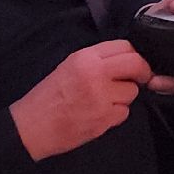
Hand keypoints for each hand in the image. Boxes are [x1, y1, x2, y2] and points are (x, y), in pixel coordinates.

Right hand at [9, 41, 153, 161]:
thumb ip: (97, 60)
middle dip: (143, 71)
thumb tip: (127, 58)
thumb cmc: (47, 97)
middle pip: (136, 64)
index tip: (135, 62)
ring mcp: (101, 97)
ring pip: (132, 92)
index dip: (134, 54)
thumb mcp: (69, 66)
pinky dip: (116, 115)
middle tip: (141, 78)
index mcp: (85, 58)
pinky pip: (124, 113)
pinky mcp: (104, 119)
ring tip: (104, 101)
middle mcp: (96, 74)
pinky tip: (99, 115)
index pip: (124, 46)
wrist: (31, 127)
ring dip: (124, 97)